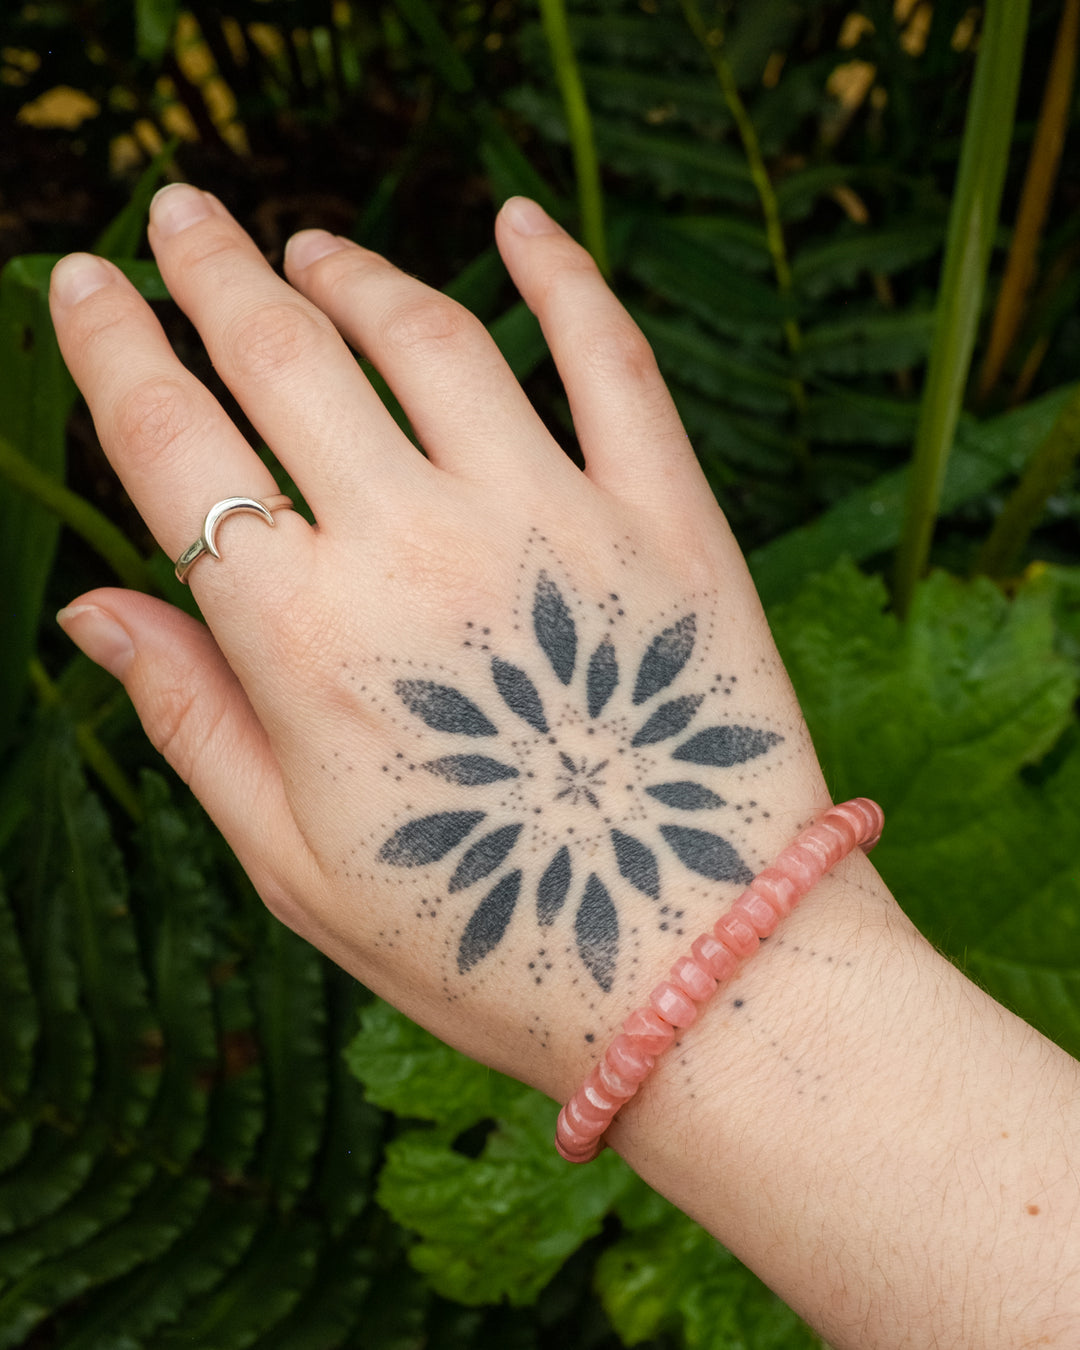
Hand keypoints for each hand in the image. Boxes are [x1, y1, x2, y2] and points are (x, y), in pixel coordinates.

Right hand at [51, 187, 825, 1101]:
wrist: (696, 973)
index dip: (110, 348)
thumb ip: (191, 718)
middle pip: (285, 358)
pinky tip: (519, 219)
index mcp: (303, 643)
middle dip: (213, 270)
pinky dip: (563, 275)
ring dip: (356, 273)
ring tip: (313, 250)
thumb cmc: (485, 940)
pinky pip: (609, 360)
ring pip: (430, 339)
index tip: (81, 281)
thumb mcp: (297, 864)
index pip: (170, 446)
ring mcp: (556, 521)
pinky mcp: (670, 521)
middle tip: (181, 213)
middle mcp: (419, 552)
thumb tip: (89, 604)